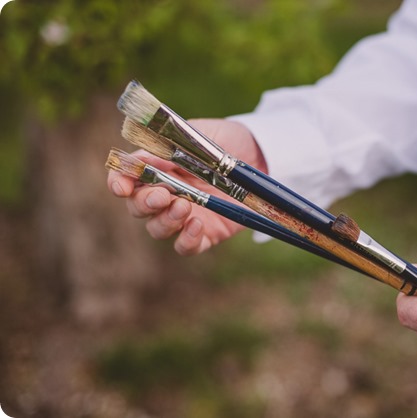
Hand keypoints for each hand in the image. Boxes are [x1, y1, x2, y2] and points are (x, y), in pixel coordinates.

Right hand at [107, 119, 267, 254]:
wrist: (262, 155)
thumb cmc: (227, 140)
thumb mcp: (200, 136)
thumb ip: (172, 147)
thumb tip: (144, 158)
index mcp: (158, 166)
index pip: (127, 177)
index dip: (118, 182)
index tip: (121, 186)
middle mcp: (167, 193)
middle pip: (138, 207)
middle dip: (145, 203)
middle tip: (163, 195)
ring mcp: (185, 216)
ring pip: (157, 229)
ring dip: (165, 220)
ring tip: (184, 206)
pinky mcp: (206, 233)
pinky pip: (186, 246)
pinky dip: (186, 240)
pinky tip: (197, 225)